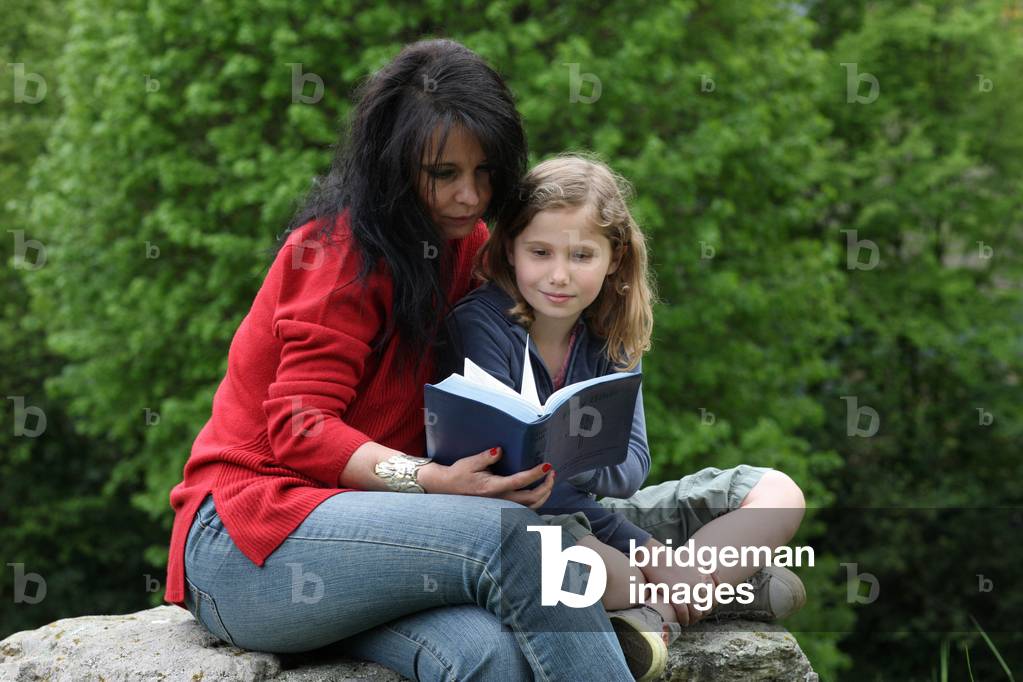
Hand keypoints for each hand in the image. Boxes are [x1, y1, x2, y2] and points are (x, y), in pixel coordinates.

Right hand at [418, 447, 555, 508]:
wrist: (448, 489)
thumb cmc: (459, 474)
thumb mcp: (470, 463)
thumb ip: (486, 457)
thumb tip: (500, 450)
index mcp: (493, 487)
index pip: (520, 481)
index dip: (536, 474)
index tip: (547, 465)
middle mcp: (500, 499)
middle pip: (531, 498)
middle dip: (546, 486)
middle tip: (552, 472)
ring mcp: (502, 506)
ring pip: (530, 507)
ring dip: (544, 494)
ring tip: (549, 481)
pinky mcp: (502, 507)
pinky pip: (525, 508)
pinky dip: (536, 501)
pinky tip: (540, 491)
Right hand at [640, 557, 715, 625]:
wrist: (657, 558)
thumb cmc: (673, 559)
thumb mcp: (694, 560)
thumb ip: (707, 566)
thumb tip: (717, 570)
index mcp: (703, 577)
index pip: (714, 598)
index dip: (710, 606)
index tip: (704, 609)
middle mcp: (697, 584)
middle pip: (706, 607)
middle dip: (701, 613)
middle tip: (695, 617)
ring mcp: (686, 590)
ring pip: (696, 612)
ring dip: (693, 619)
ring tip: (690, 621)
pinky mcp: (675, 595)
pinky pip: (683, 613)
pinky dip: (684, 619)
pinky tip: (683, 621)